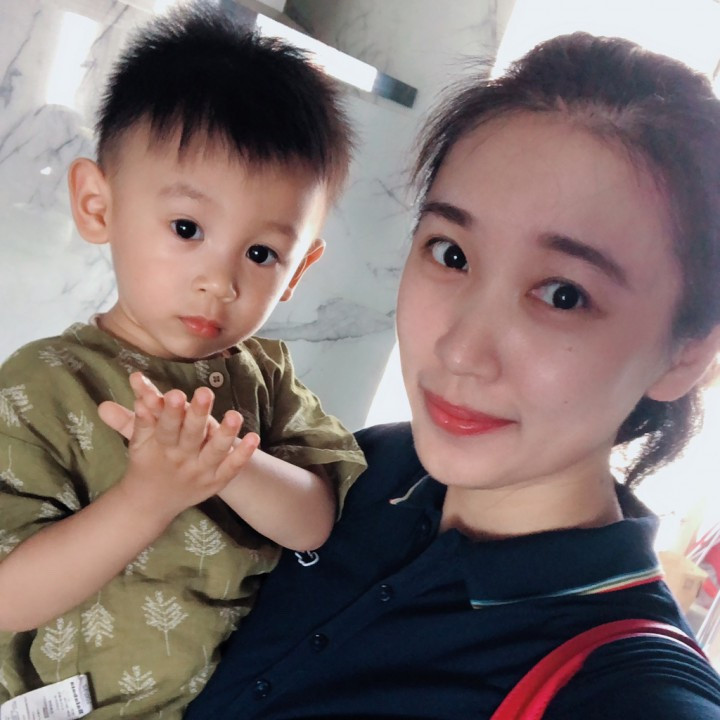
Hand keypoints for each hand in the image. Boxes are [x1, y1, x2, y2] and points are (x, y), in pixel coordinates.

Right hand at [115, 376, 258, 520]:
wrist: (151, 504)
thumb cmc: (147, 463)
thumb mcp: (140, 442)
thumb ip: (143, 419)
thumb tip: (141, 395)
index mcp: (162, 447)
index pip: (166, 427)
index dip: (171, 412)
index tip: (176, 393)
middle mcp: (182, 460)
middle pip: (192, 436)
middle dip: (198, 415)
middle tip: (205, 393)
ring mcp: (201, 472)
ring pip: (215, 452)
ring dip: (226, 434)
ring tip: (235, 415)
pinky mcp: (216, 481)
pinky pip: (232, 468)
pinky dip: (243, 455)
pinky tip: (254, 437)